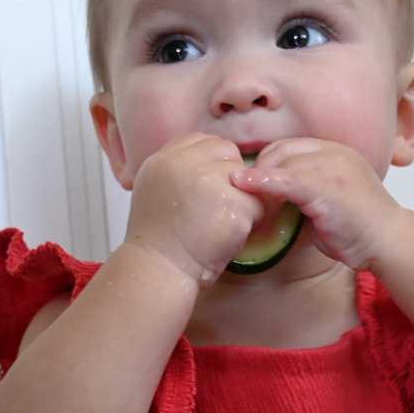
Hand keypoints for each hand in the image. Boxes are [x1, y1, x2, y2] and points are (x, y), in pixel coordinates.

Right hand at [124, 134, 264, 285]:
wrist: (159, 270)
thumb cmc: (158, 241)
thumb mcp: (155, 190)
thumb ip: (179, 170)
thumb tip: (213, 162)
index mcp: (164, 158)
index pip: (205, 142)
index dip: (214, 165)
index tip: (210, 192)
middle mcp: (184, 162)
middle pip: (228, 153)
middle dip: (232, 179)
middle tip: (219, 209)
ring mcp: (208, 181)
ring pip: (246, 179)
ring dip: (242, 202)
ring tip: (221, 226)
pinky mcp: (231, 204)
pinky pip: (258, 205)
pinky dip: (251, 223)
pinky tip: (229, 236)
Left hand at [230, 139, 399, 270]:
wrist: (388, 242)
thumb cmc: (360, 229)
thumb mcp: (329, 201)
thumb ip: (304, 194)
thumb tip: (272, 201)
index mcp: (335, 153)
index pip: (291, 147)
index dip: (268, 162)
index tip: (253, 181)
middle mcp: (333, 154)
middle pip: (282, 150)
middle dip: (260, 169)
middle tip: (245, 192)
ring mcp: (331, 168)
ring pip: (282, 163)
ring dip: (258, 178)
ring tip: (241, 195)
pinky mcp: (326, 188)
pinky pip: (286, 180)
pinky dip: (262, 182)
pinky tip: (243, 185)